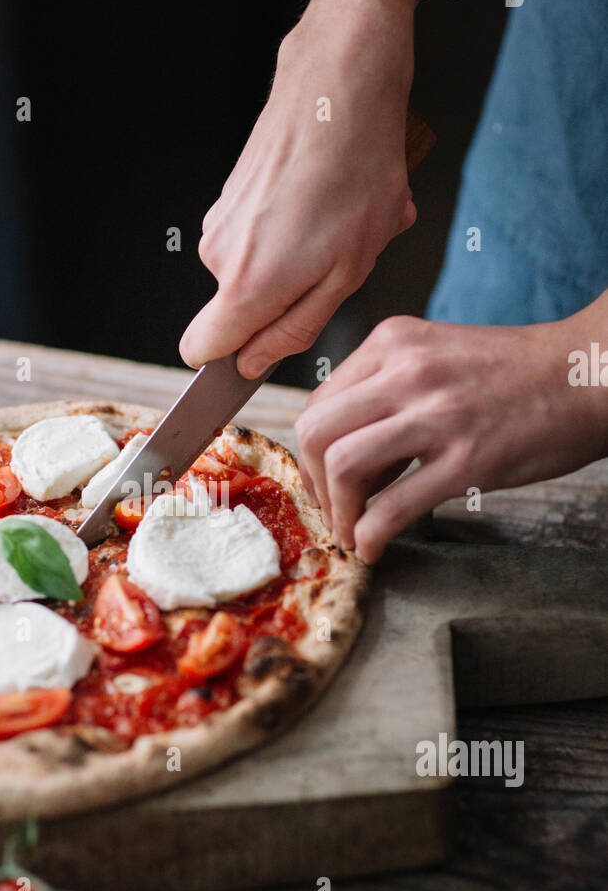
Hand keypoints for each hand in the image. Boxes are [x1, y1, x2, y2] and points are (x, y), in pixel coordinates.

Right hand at [179, 0, 415, 378]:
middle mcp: (219, 255)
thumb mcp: (349, 270)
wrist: (340, 81)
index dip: (231, 361)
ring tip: (339, 221)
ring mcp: (220, 220)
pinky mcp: (230, 194)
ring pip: (253, 271)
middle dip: (284, 299)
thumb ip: (294, 327)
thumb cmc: (358, 169)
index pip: (200, 353)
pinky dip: (291, 229)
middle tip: (335, 261)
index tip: (264, 349)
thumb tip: (252, 362)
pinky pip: (257, 236)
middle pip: (237, 312)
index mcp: (245, 283)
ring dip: (297, 260)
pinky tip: (327, 196)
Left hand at [295, 309, 607, 563]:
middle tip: (333, 512)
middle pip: (315, 432)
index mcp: (393, 343)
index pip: (319, 402)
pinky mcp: (466, 460)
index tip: (324, 483)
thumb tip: (341, 453)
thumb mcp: (436, 356)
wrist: (588, 373)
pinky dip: (370, 536)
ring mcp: (436, 415)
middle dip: (313, 484)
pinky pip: (391, 507)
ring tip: (353, 531)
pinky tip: (375, 548)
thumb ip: (386, 392)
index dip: (310, 454)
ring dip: (338, 512)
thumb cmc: (515, 375)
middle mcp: (407, 371)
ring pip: (342, 465)